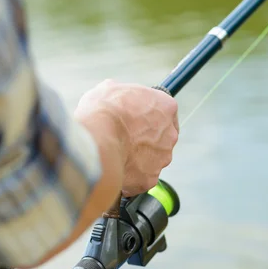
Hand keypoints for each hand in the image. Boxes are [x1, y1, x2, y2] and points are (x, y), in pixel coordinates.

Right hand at [74, 79, 178, 196]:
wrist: (97, 138)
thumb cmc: (103, 110)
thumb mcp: (110, 89)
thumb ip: (122, 94)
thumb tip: (116, 96)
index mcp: (166, 107)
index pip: (165, 112)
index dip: (149, 116)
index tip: (137, 120)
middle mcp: (170, 134)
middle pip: (160, 138)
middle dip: (144, 140)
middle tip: (123, 139)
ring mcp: (162, 158)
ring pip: (151, 160)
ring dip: (137, 159)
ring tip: (115, 155)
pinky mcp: (149, 179)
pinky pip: (140, 179)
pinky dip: (129, 178)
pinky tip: (115, 170)